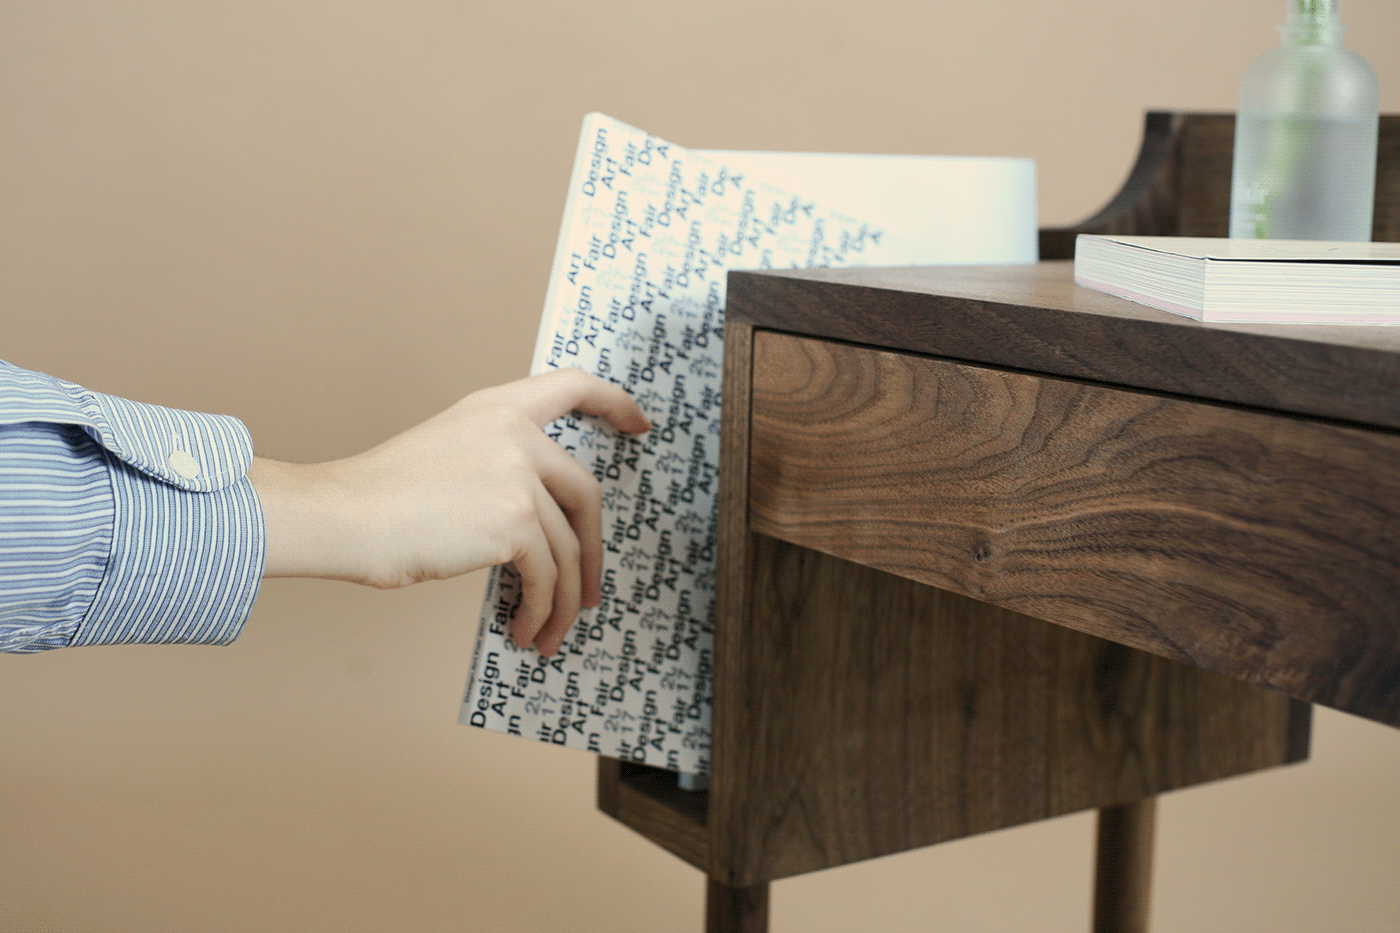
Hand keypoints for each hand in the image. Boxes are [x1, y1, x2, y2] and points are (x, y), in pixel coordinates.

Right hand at [248, 368, 650, 654]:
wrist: (344, 517)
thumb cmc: (381, 499)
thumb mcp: (446, 452)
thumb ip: (497, 465)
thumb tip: (536, 525)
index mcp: (496, 408)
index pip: (572, 385)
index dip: (615, 403)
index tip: (640, 424)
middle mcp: (515, 433)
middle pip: (585, 493)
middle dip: (592, 551)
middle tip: (589, 590)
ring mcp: (519, 475)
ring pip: (567, 548)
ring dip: (564, 598)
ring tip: (551, 631)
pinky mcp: (515, 521)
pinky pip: (547, 575)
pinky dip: (542, 610)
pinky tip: (528, 630)